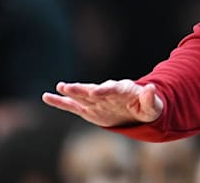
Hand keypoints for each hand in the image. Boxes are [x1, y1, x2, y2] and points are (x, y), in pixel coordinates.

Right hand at [42, 79, 162, 127]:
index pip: (114, 88)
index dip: (106, 89)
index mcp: (124, 90)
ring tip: (60, 87)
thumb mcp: (153, 106)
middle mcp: (107, 93)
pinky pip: (72, 105)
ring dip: (72, 92)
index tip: (96, 91)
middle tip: (70, 87)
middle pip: (94, 89)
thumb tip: (151, 87)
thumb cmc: (146, 108)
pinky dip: (60, 101)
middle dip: (83, 89)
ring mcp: (96, 100)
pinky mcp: (88, 109)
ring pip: (82, 96)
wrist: (137, 112)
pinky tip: (46, 96)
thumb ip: (150, 98)